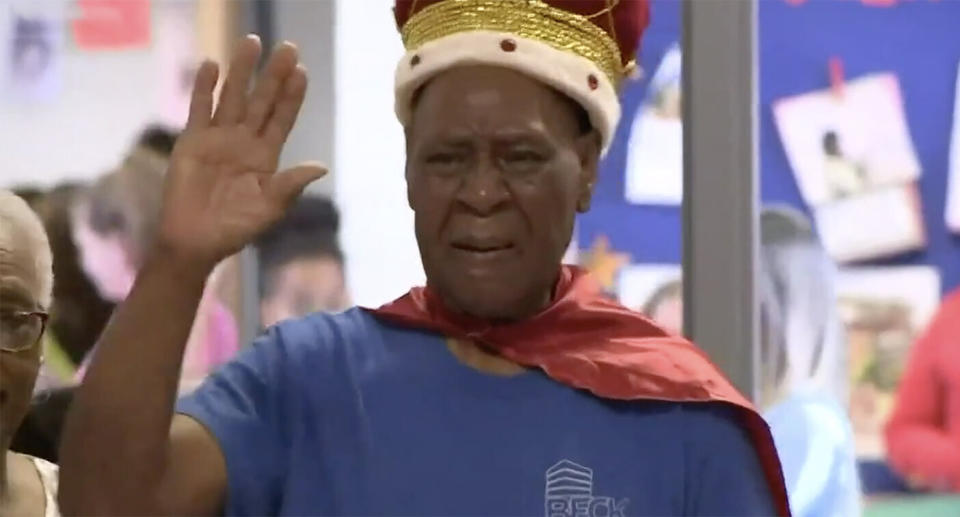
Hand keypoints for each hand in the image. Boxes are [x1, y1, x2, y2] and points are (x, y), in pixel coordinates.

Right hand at [156, 35, 326, 270]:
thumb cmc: (235, 229)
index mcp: (266, 156)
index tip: (302, 71)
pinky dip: (204, 88)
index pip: (282, 119)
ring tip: (252, 42)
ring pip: (233, 97)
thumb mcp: (270, 208)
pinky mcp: (192, 141)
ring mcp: (218, 138)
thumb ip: (291, 184)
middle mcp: (244, 141)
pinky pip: (200, 109)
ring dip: (242, 71)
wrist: (196, 240)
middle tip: (287, 47)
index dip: (292, 96)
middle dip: (273, 75)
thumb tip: (321, 166)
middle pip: (262, 101)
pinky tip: (211, 65)